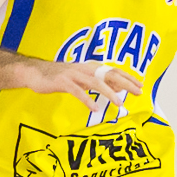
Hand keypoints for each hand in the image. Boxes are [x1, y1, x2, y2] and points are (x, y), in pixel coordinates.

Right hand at [21, 59, 142, 110]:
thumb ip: (97, 82)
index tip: (141, 85)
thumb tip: (117, 88)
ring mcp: (74, 74)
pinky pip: (77, 91)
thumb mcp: (81, 78)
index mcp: (90, 67)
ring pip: (95, 83)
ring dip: (109, 93)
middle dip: (125, 83)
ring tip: (120, 104)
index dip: (128, 77)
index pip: (113, 71)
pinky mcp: (63, 82)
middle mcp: (85, 68)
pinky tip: (94, 108)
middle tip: (138, 92)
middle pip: (109, 75)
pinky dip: (87, 99)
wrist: (35, 73)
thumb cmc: (59, 77)